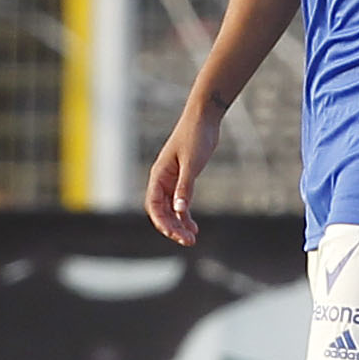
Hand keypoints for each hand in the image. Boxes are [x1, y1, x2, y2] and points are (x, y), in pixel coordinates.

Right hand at [145, 104, 221, 245]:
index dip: (162, 222)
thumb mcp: (191, 164)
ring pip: (171, 209)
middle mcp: (162, 180)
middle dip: (172, 228)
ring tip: (192, 238)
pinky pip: (180, 202)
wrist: (204, 118)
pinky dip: (186, 215)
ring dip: (179, 224)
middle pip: (161, 211)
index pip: (154, 206)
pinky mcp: (183, 179)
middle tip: (188, 241)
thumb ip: (185, 187)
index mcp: (158, 175)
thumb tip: (180, 210)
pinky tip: (194, 226)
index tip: (175, 235)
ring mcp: (172, 180)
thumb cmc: (195, 137)